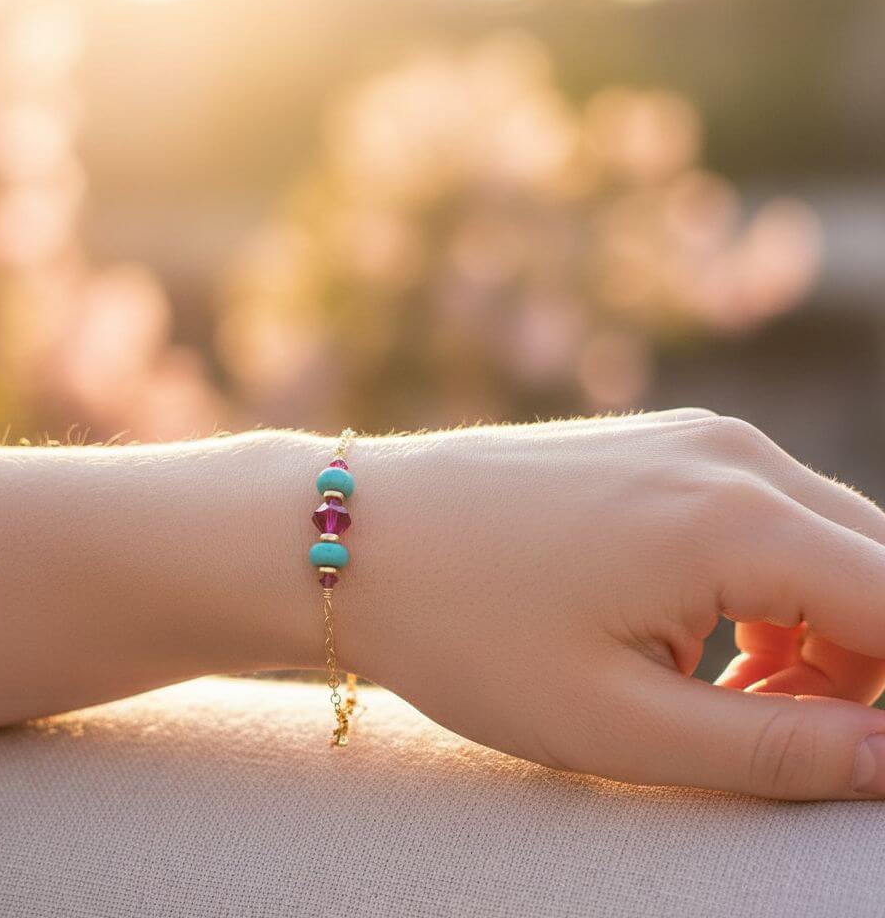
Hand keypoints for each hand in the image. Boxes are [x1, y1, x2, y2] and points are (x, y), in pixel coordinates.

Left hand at [349, 411, 884, 798]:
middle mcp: (732, 456)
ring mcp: (692, 437)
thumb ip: (780, 749)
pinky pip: (758, 513)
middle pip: (875, 570)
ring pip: (821, 542)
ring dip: (812, 631)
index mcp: (739, 520)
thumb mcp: (621, 723)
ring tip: (715, 696)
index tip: (845, 757)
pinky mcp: (656, 443)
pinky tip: (686, 635)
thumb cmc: (468, 631)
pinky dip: (761, 584)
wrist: (360, 535)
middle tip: (768, 735)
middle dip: (859, 669)